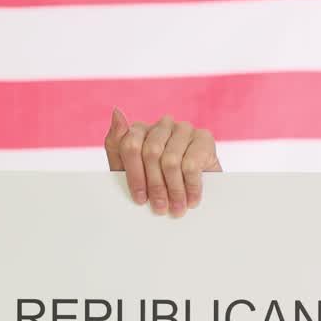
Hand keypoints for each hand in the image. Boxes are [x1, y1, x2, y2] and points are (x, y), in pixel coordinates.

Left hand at [103, 107, 221, 217]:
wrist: (189, 193)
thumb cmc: (152, 182)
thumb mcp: (126, 170)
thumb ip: (116, 144)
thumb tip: (116, 112)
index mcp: (139, 130)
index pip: (130, 145)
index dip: (135, 176)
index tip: (140, 199)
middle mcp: (162, 125)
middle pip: (151, 153)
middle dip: (154, 185)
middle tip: (160, 208)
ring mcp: (184, 128)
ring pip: (171, 160)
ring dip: (173, 190)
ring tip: (176, 208)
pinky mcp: (204, 138)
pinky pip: (192, 164)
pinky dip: (190, 186)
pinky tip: (191, 199)